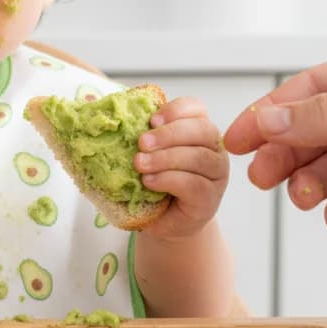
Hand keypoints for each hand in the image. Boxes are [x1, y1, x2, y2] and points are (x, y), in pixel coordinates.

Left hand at [133, 96, 229, 239]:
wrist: (164, 219)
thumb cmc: (156, 179)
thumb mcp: (149, 152)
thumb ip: (144, 133)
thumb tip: (111, 112)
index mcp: (199, 129)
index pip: (197, 108)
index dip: (176, 110)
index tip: (151, 120)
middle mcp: (214, 149)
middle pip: (201, 130)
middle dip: (168, 134)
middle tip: (141, 143)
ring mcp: (216, 175)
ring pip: (198, 157)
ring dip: (164, 158)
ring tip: (140, 164)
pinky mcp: (209, 198)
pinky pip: (193, 184)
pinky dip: (168, 180)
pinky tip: (149, 182)